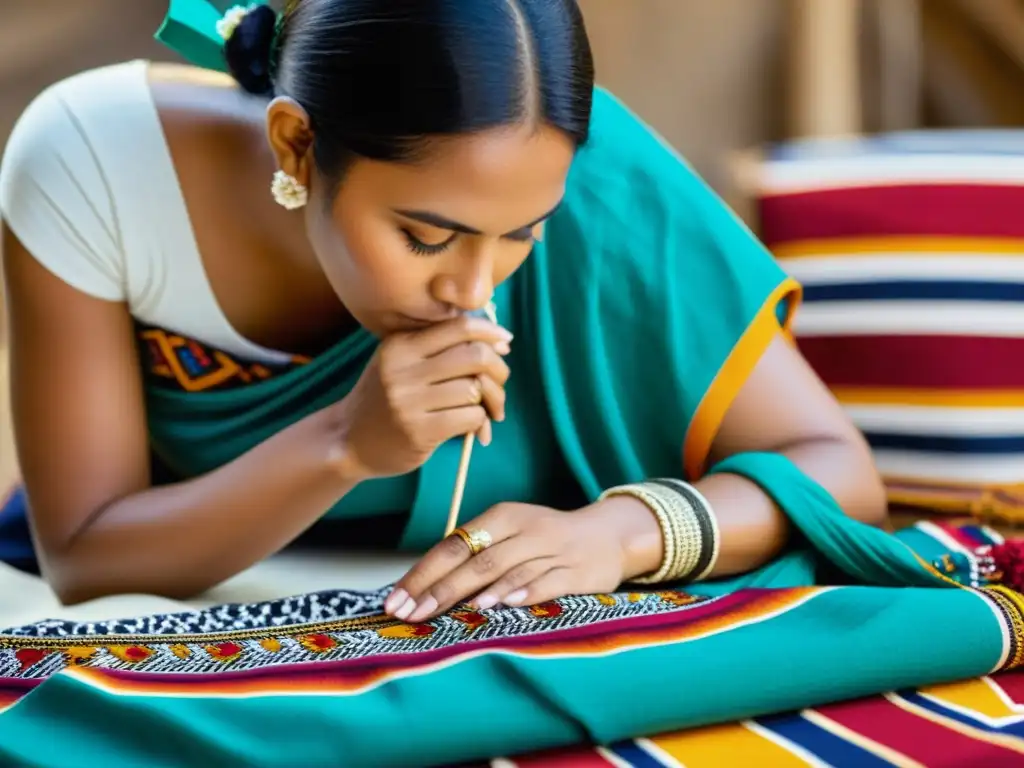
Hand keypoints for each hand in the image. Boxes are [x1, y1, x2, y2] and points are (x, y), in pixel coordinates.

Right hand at [333, 315, 511, 479]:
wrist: (348, 442)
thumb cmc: (385, 399)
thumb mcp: (399, 362)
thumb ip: (437, 346)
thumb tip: (497, 339)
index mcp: (400, 345)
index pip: (458, 326)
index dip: (490, 332)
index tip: (505, 342)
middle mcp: (402, 369)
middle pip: (473, 356)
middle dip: (498, 369)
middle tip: (498, 383)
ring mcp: (408, 401)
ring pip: (474, 389)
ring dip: (492, 401)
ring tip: (488, 411)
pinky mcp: (418, 431)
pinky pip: (470, 417)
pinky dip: (480, 421)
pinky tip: (474, 428)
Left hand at [383, 503, 628, 622]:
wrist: (607, 536)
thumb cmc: (545, 540)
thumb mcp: (510, 534)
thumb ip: (474, 555)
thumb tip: (423, 585)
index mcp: (502, 517)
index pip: (453, 545)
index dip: (422, 573)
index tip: (396, 600)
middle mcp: (525, 530)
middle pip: (476, 560)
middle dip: (439, 589)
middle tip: (411, 614)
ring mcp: (552, 551)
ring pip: (508, 570)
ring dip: (477, 592)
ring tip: (449, 610)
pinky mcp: (576, 572)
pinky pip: (546, 583)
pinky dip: (524, 594)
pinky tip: (505, 606)